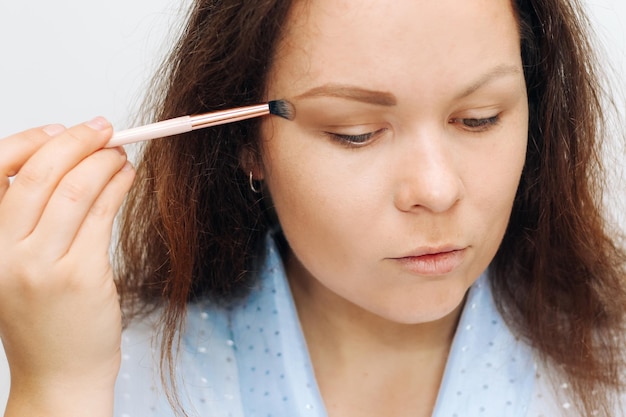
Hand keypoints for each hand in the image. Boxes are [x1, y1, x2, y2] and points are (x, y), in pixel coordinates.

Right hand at [0, 118, 134, 415]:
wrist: (57, 374)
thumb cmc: (42, 318)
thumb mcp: (17, 266)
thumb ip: (29, 219)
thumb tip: (64, 162)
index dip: (34, 140)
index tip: (64, 129)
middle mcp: (4, 251)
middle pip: (41, 173)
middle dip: (78, 141)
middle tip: (104, 129)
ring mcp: (42, 265)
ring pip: (76, 189)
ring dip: (104, 162)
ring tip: (122, 154)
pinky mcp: (81, 276)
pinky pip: (102, 214)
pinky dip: (118, 187)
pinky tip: (128, 178)